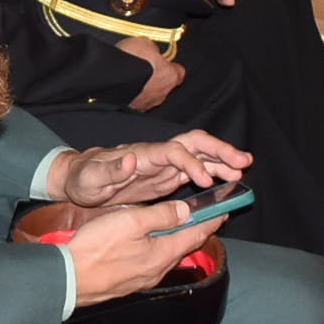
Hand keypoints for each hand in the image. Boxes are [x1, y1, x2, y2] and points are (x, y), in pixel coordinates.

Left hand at [56, 133, 247, 207]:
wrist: (80, 178)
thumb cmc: (85, 178)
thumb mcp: (91, 178)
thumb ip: (110, 169)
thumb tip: (130, 159)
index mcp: (142, 154)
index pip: (173, 151)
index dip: (191, 163)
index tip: (205, 180)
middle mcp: (157, 154)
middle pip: (193, 143)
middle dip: (219, 149)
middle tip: (243, 161)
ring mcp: (164, 163)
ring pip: (199, 153)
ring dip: (221, 158)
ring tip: (243, 167)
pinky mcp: (166, 175)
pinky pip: (195, 168)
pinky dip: (213, 171)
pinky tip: (228, 178)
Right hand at [62, 198, 222, 304]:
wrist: (70, 278)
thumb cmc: (97, 248)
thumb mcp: (130, 222)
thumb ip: (160, 216)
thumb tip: (184, 211)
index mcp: (162, 252)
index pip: (195, 234)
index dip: (210, 220)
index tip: (224, 210)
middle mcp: (158, 269)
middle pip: (184, 245)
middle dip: (198, 229)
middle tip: (209, 215)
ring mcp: (145, 277)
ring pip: (169, 253)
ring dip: (180, 238)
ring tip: (184, 225)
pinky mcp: (131, 279)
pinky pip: (154, 260)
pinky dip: (162, 246)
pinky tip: (154, 241)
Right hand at [116, 38, 184, 110]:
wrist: (112, 80)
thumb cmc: (131, 62)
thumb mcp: (144, 42)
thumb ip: (152, 48)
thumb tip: (152, 49)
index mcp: (170, 75)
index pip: (178, 71)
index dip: (170, 65)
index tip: (164, 60)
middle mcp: (162, 92)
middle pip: (165, 84)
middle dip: (156, 76)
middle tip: (145, 66)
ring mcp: (148, 103)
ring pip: (151, 94)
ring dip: (144, 86)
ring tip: (132, 76)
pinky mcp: (134, 109)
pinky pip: (137, 101)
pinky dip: (133, 94)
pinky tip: (125, 85)